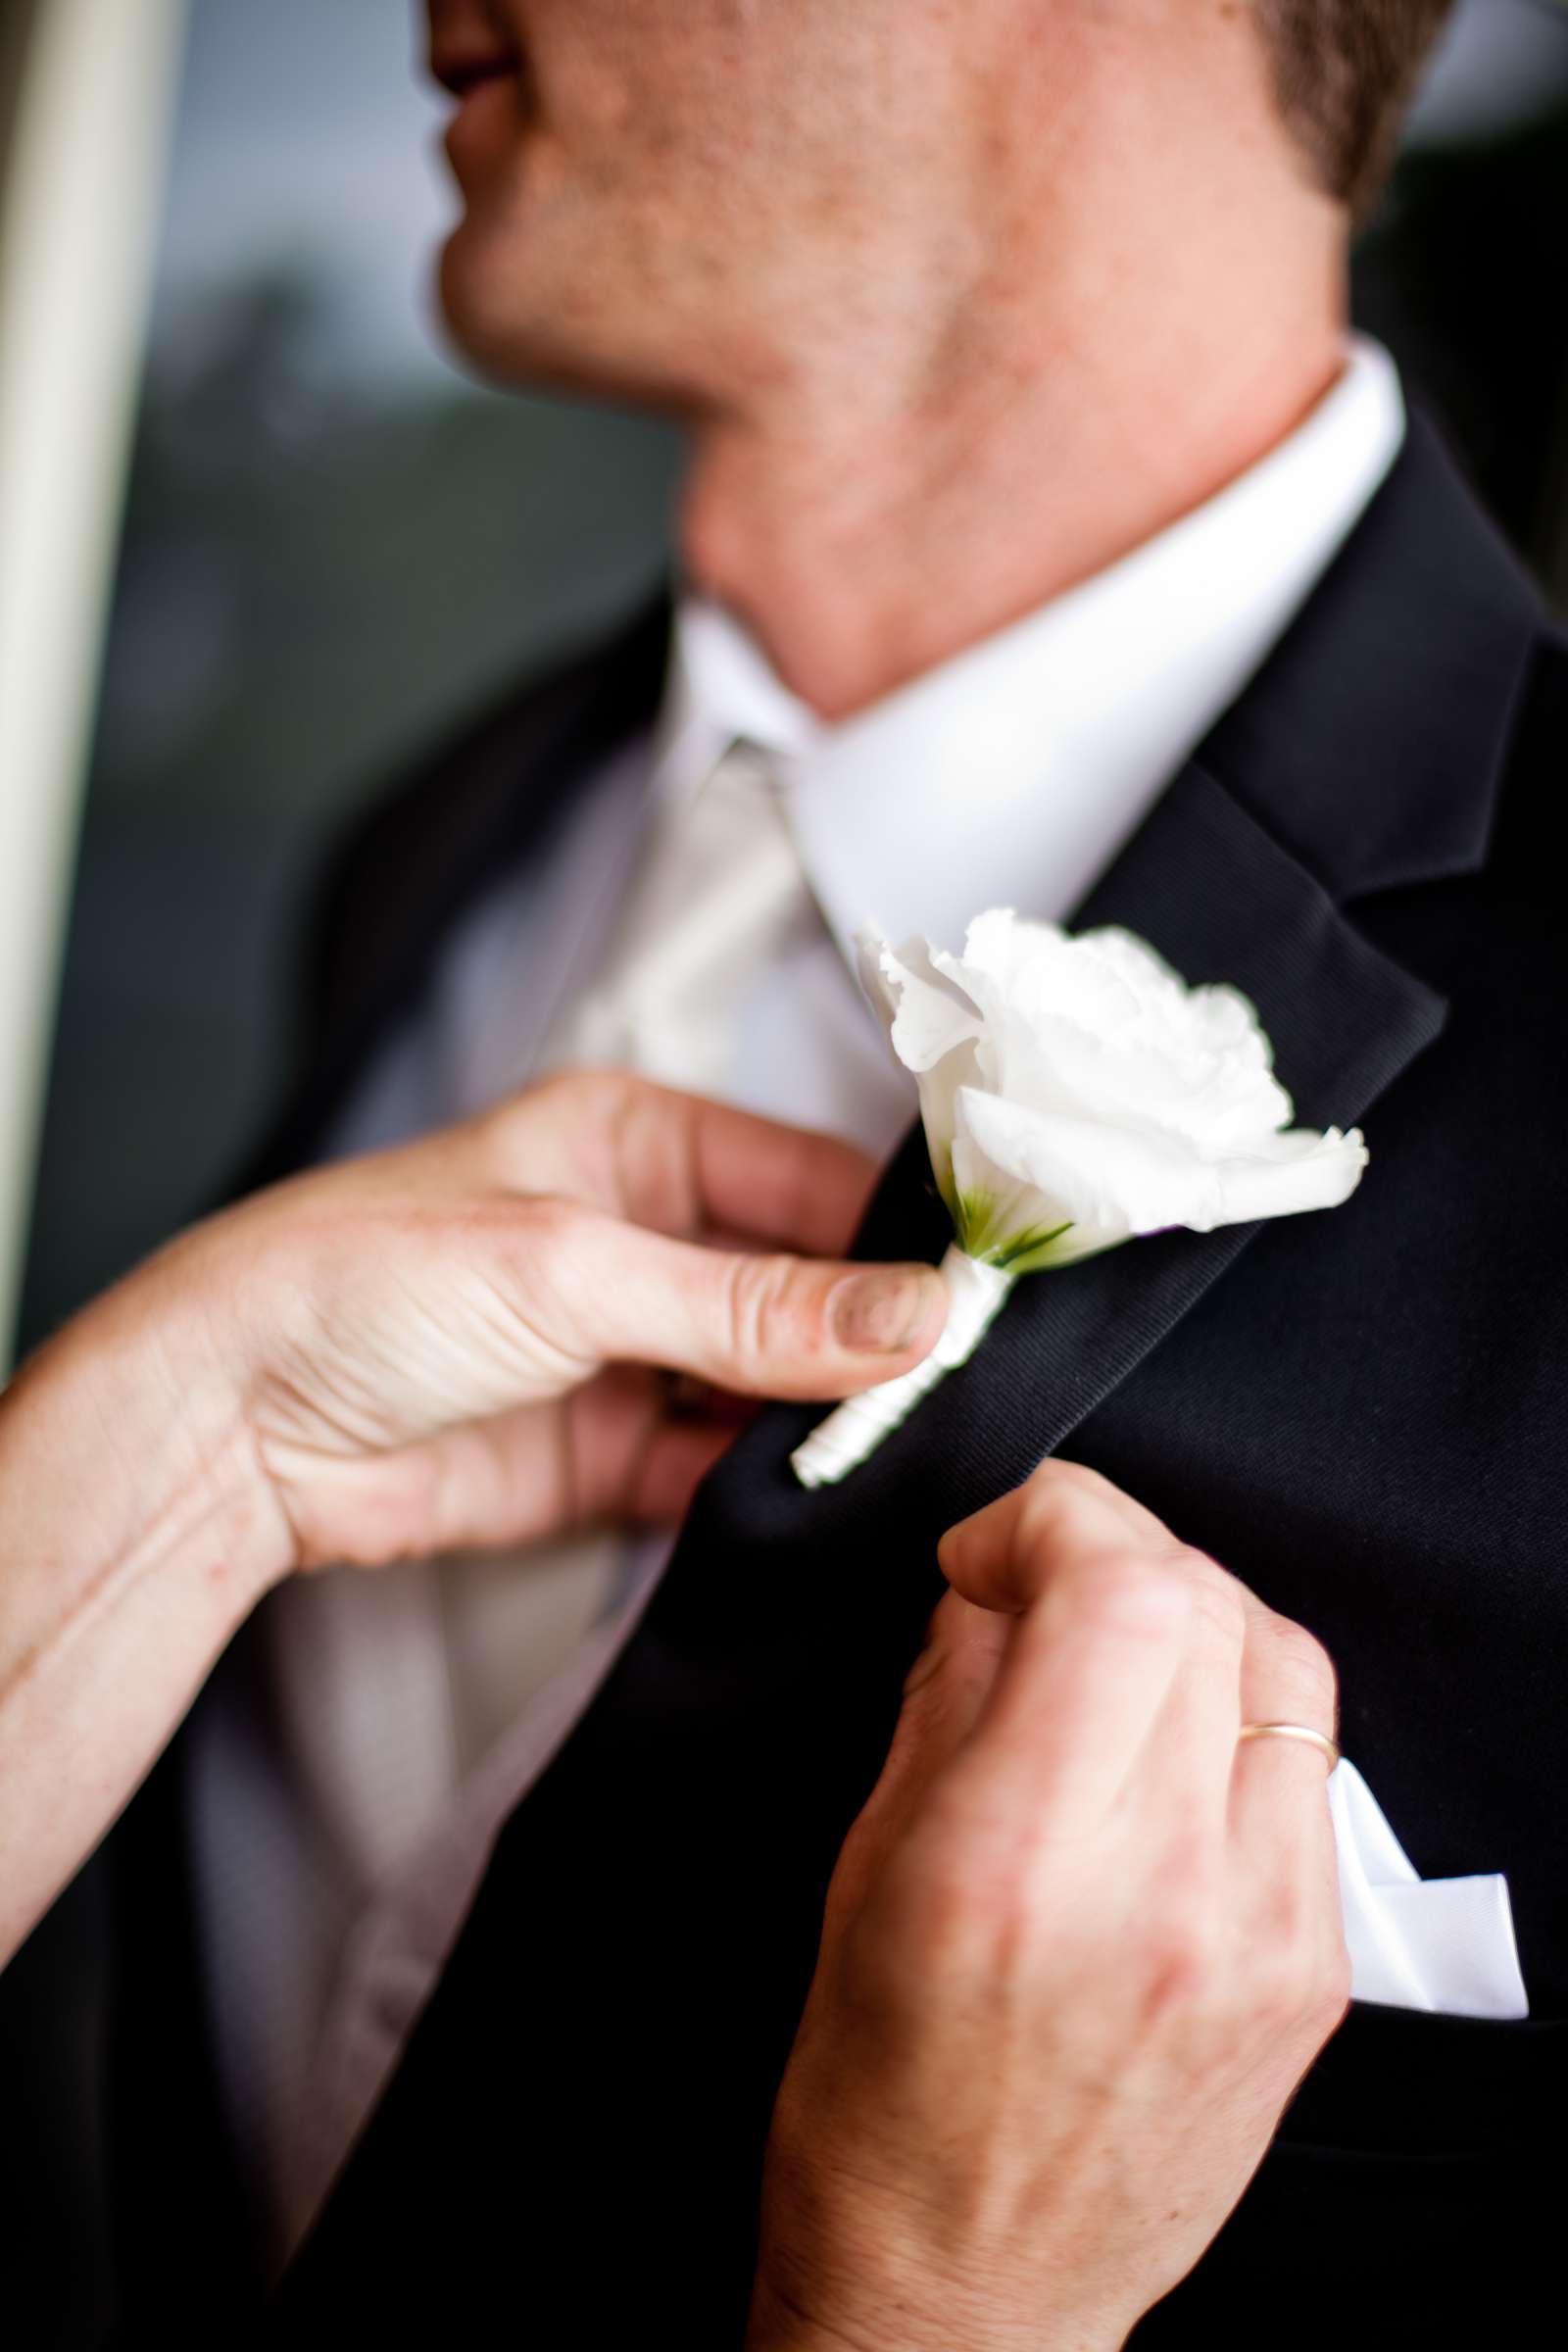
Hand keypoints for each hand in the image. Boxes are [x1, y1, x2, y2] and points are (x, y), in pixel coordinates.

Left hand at [0, 1070, 944, 1964]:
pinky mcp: (609, 1457)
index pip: (812, 1182)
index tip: (988, 1300)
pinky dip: (770, 1491)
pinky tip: (829, 1508)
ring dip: (831, 1424)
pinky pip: (722, 1471)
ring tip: (914, 1458)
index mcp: (637, 1140)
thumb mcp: (574, 1269)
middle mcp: (645, 1239)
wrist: (226, 1428)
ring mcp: (630, 1353)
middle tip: (966, 1395)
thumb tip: (914, 1318)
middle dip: (876, 1343)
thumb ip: (752, 1306)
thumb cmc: (360, 1283)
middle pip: (807, 1290)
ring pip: (775, 1387)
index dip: (899, 1241)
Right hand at [749, 1460, 1348, 2351]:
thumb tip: (998, 1589)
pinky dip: (1234, 1712)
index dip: (1052, 1520)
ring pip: (1279, 1660)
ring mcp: (1262, 1936)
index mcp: (1018, 1863)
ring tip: (1106, 1652)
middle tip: (1036, 1582)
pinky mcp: (1311, 1971)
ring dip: (1184, 1614)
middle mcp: (1163, 1892)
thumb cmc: (880, 2108)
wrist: (969, 2299)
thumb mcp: (861, 1873)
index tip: (989, 1551)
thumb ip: (946, 1698)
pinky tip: (1163, 1747)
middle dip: (1108, 1549)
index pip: (1116, 1590)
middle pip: (1202, 1602)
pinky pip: (1304, 1766)